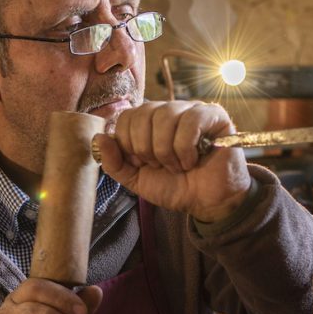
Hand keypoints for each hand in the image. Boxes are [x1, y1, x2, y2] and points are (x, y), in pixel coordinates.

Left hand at [94, 101, 250, 222]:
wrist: (207, 203)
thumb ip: (114, 162)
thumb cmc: (175, 187)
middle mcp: (169, 110)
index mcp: (149, 122)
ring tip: (177, 166)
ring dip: (166, 151)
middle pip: (143, 114)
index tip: (143, 164)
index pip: (126, 117)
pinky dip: (185, 148)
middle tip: (161, 166)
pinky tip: (193, 161)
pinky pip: (190, 121)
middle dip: (146, 149)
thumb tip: (98, 137)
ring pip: (165, 116)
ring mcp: (192, 110)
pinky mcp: (214, 115)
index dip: (128, 144)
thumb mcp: (137, 179)